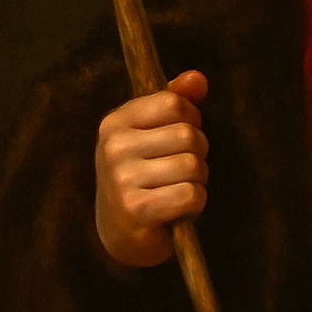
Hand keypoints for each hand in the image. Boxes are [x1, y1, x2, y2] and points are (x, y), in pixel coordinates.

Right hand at [94, 70, 209, 267]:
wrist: (121, 232)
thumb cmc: (146, 171)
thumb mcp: (156, 130)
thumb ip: (179, 99)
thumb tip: (198, 79)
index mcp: (115, 122)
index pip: (174, 103)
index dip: (190, 119)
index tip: (177, 137)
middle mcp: (113, 148)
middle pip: (188, 135)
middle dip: (196, 153)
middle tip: (178, 170)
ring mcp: (121, 180)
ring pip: (192, 165)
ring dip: (197, 180)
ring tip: (176, 188)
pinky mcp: (136, 211)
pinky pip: (190, 195)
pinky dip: (195, 203)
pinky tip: (176, 209)